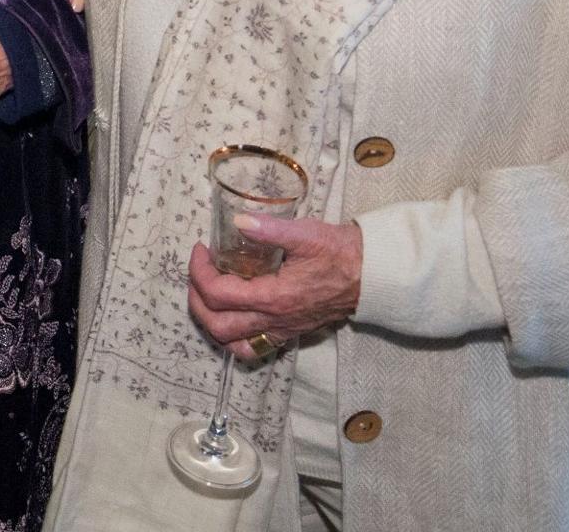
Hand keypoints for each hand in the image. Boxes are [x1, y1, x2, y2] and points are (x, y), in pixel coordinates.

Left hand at [187, 214, 363, 361]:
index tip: (201, 250)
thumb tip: (237, 221)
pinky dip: (233, 336)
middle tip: (198, 272)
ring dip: (211, 322)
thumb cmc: (341, 253)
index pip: (218, 294)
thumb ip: (268, 229)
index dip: (199, 272)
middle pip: (217, 325)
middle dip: (196, 300)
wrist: (371, 275)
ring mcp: (282, 329)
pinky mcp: (290, 331)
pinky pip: (253, 347)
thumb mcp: (304, 234)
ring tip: (207, 295)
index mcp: (274, 297)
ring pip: (232, 343)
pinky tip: (232, 315)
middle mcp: (274, 320)